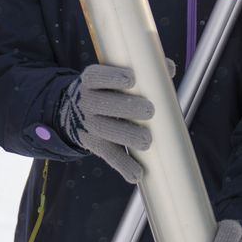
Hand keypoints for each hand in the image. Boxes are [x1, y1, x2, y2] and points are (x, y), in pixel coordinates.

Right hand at [59, 62, 154, 182]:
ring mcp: (89, 124)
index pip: (97, 76)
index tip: (132, 78)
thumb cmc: (106, 89)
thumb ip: (142, 71)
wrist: (73, 111)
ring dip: (127, 136)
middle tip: (149, 110)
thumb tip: (169, 68)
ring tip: (146, 140)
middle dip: (126, 107)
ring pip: (106, 131)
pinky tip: (136, 173)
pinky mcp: (94, 144)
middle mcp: (86, 101)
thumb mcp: (112, 76)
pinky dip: (123, 166)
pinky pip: (108, 156)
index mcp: (91, 80)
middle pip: (104, 105)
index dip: (112, 77)